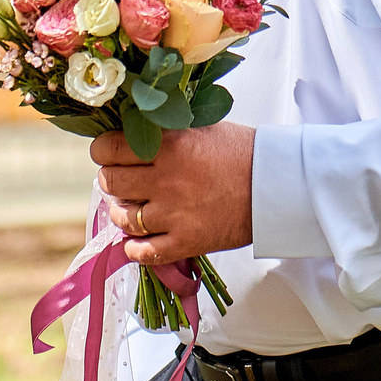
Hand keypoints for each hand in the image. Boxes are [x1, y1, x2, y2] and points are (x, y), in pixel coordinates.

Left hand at [93, 124, 255, 264]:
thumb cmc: (242, 152)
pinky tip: (137, 241)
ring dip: (121, 212)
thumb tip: (133, 133)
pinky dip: (134, 248)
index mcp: (169, 144)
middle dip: (110, 179)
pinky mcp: (186, 241)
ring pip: (123, 217)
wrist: (276, 186)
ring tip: (129, 208)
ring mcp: (174, 213)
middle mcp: (166, 178)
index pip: (110, 147)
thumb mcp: (202, 127)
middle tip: (120, 179)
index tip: (108, 152)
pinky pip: (143, 252)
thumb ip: (166, 131)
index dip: (103, 150)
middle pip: (110, 181)